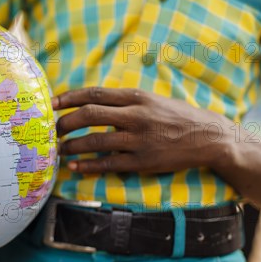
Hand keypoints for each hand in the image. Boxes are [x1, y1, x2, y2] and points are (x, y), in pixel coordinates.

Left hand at [53, 87, 233, 173]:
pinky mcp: (142, 161)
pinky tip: (75, 167)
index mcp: (137, 97)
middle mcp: (136, 116)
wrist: (209, 138)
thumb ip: (124, 101)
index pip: (94, 94)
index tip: (52, 102)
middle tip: (53, 129)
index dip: (69, 97)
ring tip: (59, 150)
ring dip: (72, 146)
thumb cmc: (177, 117)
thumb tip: (92, 103)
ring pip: (95, 141)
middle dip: (65, 122)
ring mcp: (138, 140)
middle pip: (89, 115)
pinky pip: (107, 163)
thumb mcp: (152, 100)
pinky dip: (88, 165)